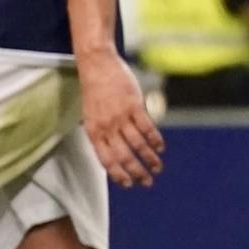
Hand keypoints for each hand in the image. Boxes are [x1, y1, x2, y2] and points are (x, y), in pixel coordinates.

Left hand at [78, 51, 164, 186]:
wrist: (97, 64)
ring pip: (138, 144)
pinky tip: (160, 147)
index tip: (129, 183)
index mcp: (93, 131)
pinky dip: (155, 140)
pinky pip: (147, 127)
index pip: (106, 161)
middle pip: (124, 156)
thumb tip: (107, 151)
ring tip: (157, 167)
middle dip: (138, 172)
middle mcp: (106, 127)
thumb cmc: (93, 89)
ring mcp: (120, 116)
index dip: (118, 175)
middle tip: (147, 182)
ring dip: (150, 159)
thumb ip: (98, 133)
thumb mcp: (88, 115)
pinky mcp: (134, 105)